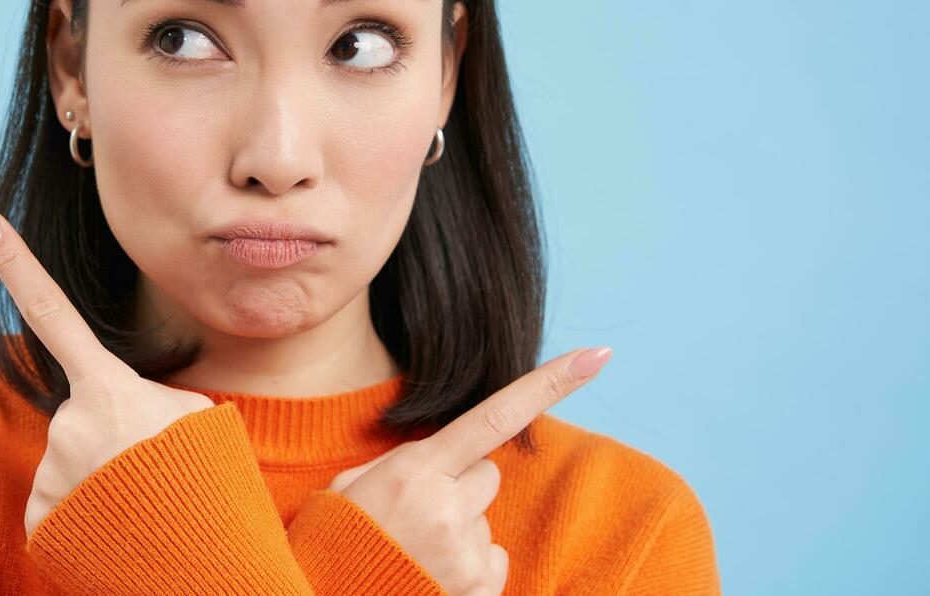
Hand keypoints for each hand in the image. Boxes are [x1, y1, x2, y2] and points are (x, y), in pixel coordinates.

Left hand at [0, 197, 217, 538]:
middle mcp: (70, 424)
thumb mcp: (195, 418)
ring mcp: (52, 473)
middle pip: (78, 412)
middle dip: (111, 434)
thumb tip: (117, 411)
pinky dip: (85, 510)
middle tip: (153, 469)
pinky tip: (117, 525)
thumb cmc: (211, 484)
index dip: (12, 258)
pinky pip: (59, 499)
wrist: (208, 567)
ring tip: (141, 500)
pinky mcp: (40, 518)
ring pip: (69, 458)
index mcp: (110, 387)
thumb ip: (147, 398)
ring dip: (101, 475)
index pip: (52, 309)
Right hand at [321, 346, 613, 594]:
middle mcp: (448, 507)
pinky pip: (493, 562)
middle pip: (487, 474)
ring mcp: (466, 553)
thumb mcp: (351, 487)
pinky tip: (430, 577)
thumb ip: (402, 465)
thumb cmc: (332, 542)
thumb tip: (444, 462)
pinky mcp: (478, 591)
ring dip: (460, 532)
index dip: (549, 385)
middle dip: (461, 486)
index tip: (597, 356)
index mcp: (414, 470)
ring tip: (414, 552)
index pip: (495, 417)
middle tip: (417, 512)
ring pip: (487, 522)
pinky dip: (469, 568)